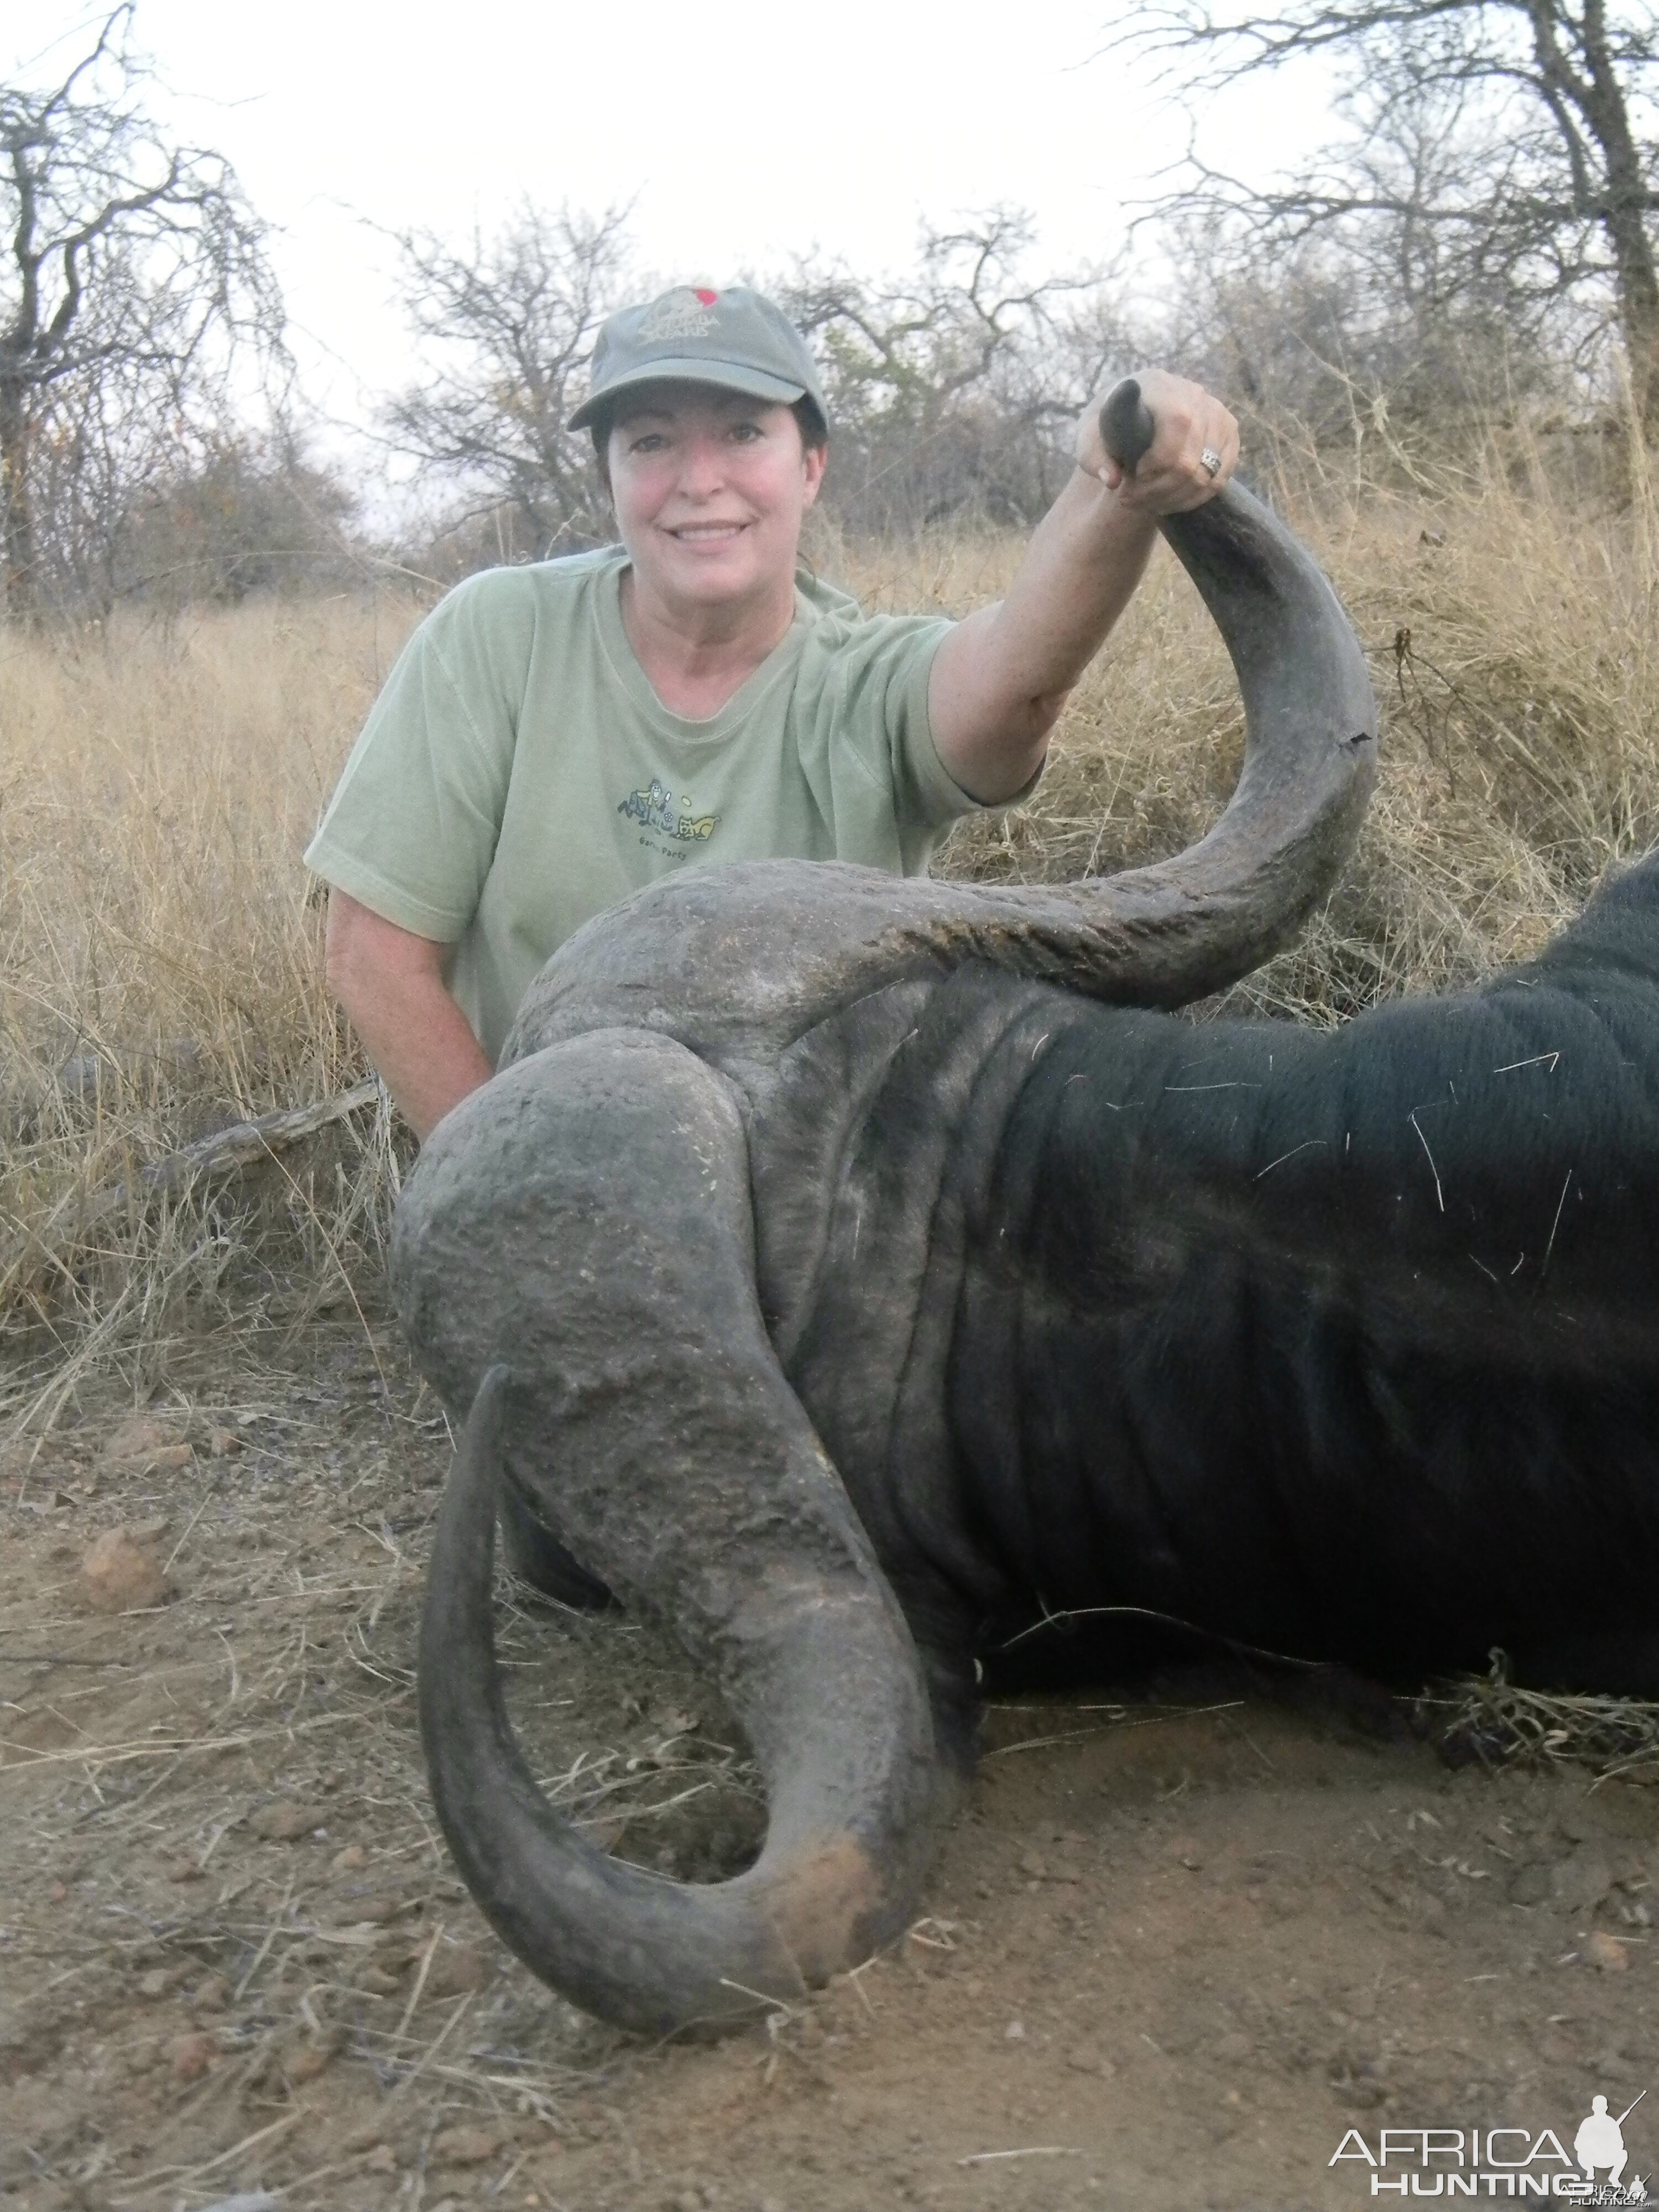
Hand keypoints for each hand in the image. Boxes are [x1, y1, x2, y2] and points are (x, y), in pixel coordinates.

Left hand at [1075, 369, 1239, 513]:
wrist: (1130, 413)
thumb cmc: (1107, 427)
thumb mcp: (1088, 439)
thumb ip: (1094, 457)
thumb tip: (1112, 480)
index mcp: (1159, 384)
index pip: (1177, 424)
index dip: (1154, 464)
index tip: (1128, 479)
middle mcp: (1193, 393)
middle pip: (1189, 459)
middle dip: (1158, 490)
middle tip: (1131, 501)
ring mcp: (1215, 411)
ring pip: (1206, 473)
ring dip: (1174, 499)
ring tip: (1148, 504)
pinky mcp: (1227, 431)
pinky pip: (1219, 476)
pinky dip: (1195, 497)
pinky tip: (1170, 501)